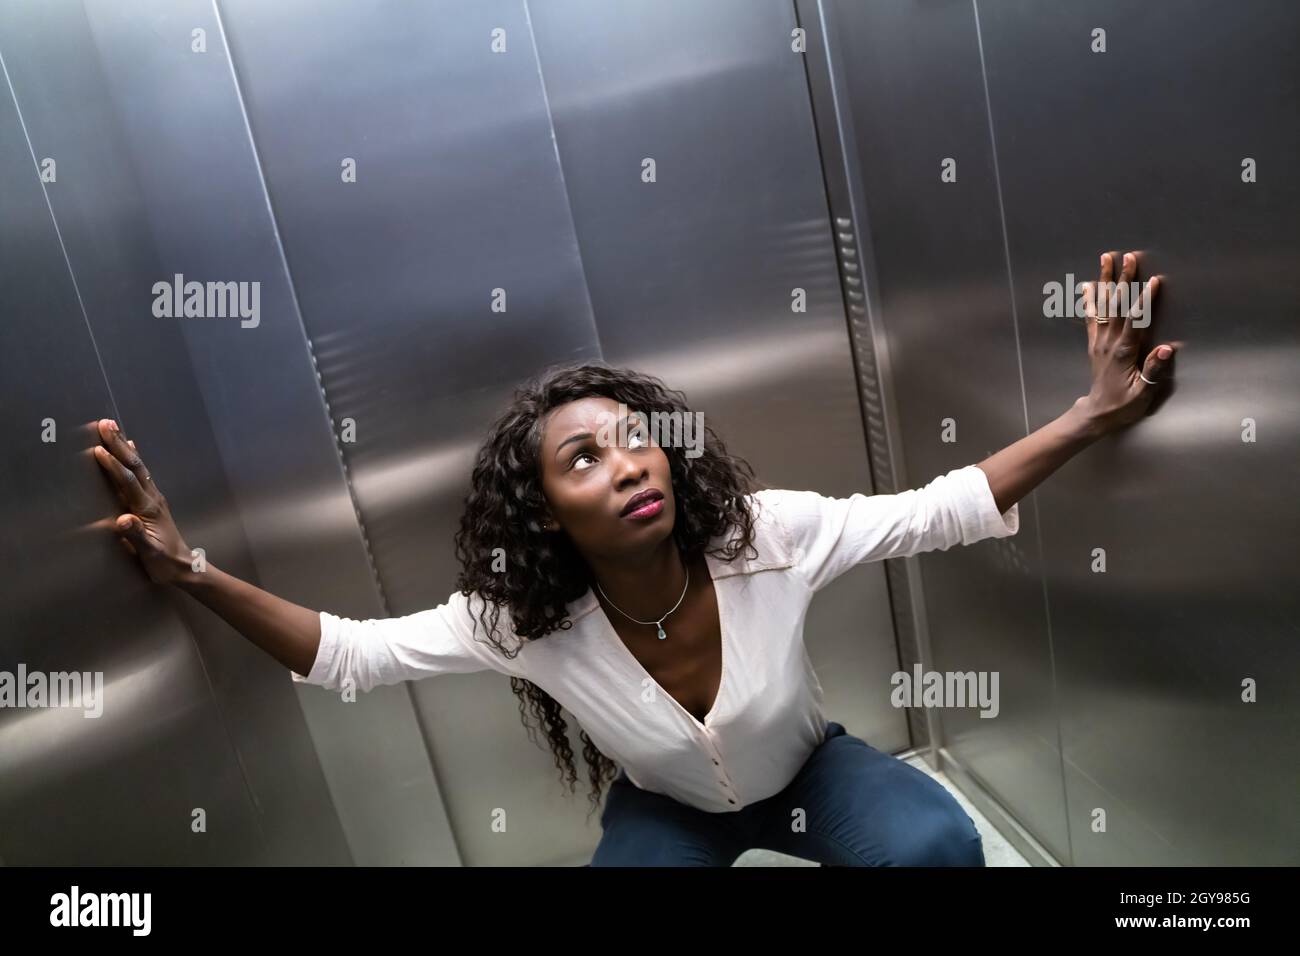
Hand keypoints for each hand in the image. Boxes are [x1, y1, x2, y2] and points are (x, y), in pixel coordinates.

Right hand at [93, 419, 193, 584]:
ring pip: (138, 466)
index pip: (128, 482)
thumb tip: (123, 520)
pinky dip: (133, 458)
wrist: (182, 567)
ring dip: (124, 446)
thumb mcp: (149, 552)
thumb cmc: (163, 561)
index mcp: (148, 508)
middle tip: (105, 424)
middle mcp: (152, 498)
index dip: (114, 466)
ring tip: (113, 428)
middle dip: (118, 444)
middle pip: (134, 466)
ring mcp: (153, 498)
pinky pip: (141, 474)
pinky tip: (131, 448)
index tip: (98, 450)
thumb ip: (136, 535)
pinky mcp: (152, 501)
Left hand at [1076, 250, 1177, 433]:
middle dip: (1123, 280)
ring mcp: (1100, 341)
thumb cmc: (1124, 405)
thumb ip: (1153, 371)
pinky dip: (1090, 299)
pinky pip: (1091, 317)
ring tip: (1106, 258)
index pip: (1136, 321)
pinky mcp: (1095, 343)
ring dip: (1105, 281)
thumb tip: (1166, 349)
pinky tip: (1088, 284)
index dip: (1145, 301)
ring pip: (1103, 306)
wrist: (1098, 413)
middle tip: (1128, 257)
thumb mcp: (1143, 394)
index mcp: (1124, 352)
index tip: (1154, 281)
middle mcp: (1109, 342)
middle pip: (1117, 306)